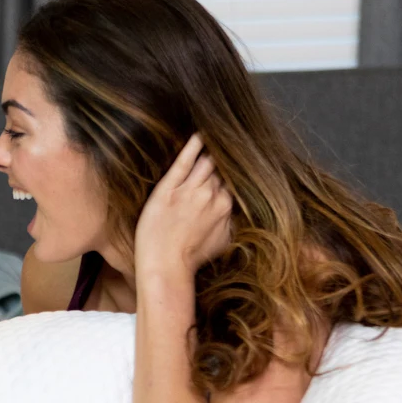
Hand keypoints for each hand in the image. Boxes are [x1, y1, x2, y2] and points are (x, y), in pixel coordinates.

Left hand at [135, 134, 233, 275]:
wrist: (166, 266)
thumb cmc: (191, 259)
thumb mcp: (223, 242)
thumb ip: (231, 222)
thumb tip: (236, 212)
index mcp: (225, 207)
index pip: (232, 181)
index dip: (232, 173)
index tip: (234, 165)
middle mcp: (210, 195)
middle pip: (220, 170)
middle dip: (224, 160)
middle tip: (227, 146)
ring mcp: (189, 191)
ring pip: (205, 163)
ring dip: (212, 150)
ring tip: (216, 136)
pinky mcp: (168, 189)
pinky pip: (183, 163)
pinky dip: (192, 147)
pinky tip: (199, 135)